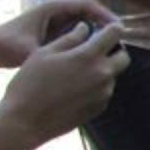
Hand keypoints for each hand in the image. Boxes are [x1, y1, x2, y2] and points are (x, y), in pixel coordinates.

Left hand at [0, 0, 116, 68]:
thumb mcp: (29, 51)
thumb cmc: (6, 46)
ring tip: (114, 47)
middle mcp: (58, 13)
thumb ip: (50, 54)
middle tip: (122, 39)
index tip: (118, 29)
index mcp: (53, 9)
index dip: (105, 16)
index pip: (87, 6)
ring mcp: (58, 23)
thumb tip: (72, 62)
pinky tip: (98, 54)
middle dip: (107, 25)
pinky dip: (91, 41)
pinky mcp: (57, 33)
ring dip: (101, 33)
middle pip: (91, 14)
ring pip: (87, 24)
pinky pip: (80, 33)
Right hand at [1, 22, 128, 142]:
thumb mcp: (44, 53)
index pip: (115, 33)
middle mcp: (102, 74)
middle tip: (98, 50)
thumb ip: (70, 38)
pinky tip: (75, 89)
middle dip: (115, 51)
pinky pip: (105, 91)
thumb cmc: (29, 83)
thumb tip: (85, 27)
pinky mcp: (100, 107)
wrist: (25, 121)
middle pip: (123, 57)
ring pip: (114, 75)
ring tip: (78, 72)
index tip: (108, 29)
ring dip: (104, 70)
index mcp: (88, 56)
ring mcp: (103, 92)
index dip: (113, 28)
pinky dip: (97, 86)